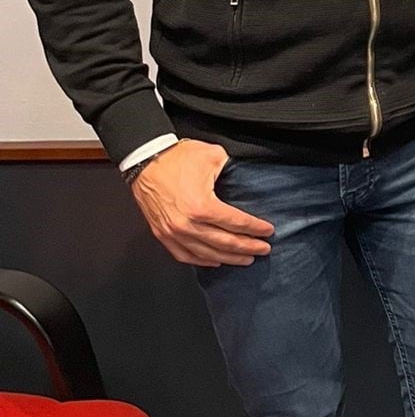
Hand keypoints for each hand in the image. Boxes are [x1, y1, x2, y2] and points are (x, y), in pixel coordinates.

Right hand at [131, 140, 273, 266]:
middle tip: (264, 249)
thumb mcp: (213, 156)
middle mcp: (188, 224)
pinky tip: (216, 261)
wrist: (145, 160)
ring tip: (246, 259)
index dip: (255, 228)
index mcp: (202, 206)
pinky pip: (184, 255)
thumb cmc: (177, 157)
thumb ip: (231, 169)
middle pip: (225, 242)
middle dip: (248, 247)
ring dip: (229, 258)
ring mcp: (173, 232)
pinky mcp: (162, 234)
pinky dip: (202, 261)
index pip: (236, 222)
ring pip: (207, 253)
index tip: (268, 231)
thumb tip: (244, 178)